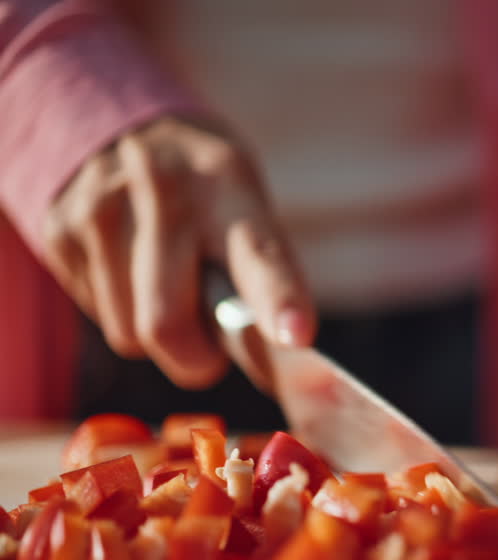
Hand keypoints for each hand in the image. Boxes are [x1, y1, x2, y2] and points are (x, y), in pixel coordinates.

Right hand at [41, 116, 314, 388]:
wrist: (118, 122)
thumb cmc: (207, 190)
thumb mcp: (247, 206)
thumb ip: (259, 275)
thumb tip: (270, 355)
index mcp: (227, 182)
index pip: (258, 253)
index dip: (278, 299)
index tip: (297, 335)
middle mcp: (160, 189)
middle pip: (168, 323)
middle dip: (196, 359)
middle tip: (212, 350)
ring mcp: (99, 208)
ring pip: (131, 333)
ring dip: (159, 333)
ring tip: (169, 282)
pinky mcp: (59, 230)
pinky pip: (102, 317)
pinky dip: (126, 310)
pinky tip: (132, 268)